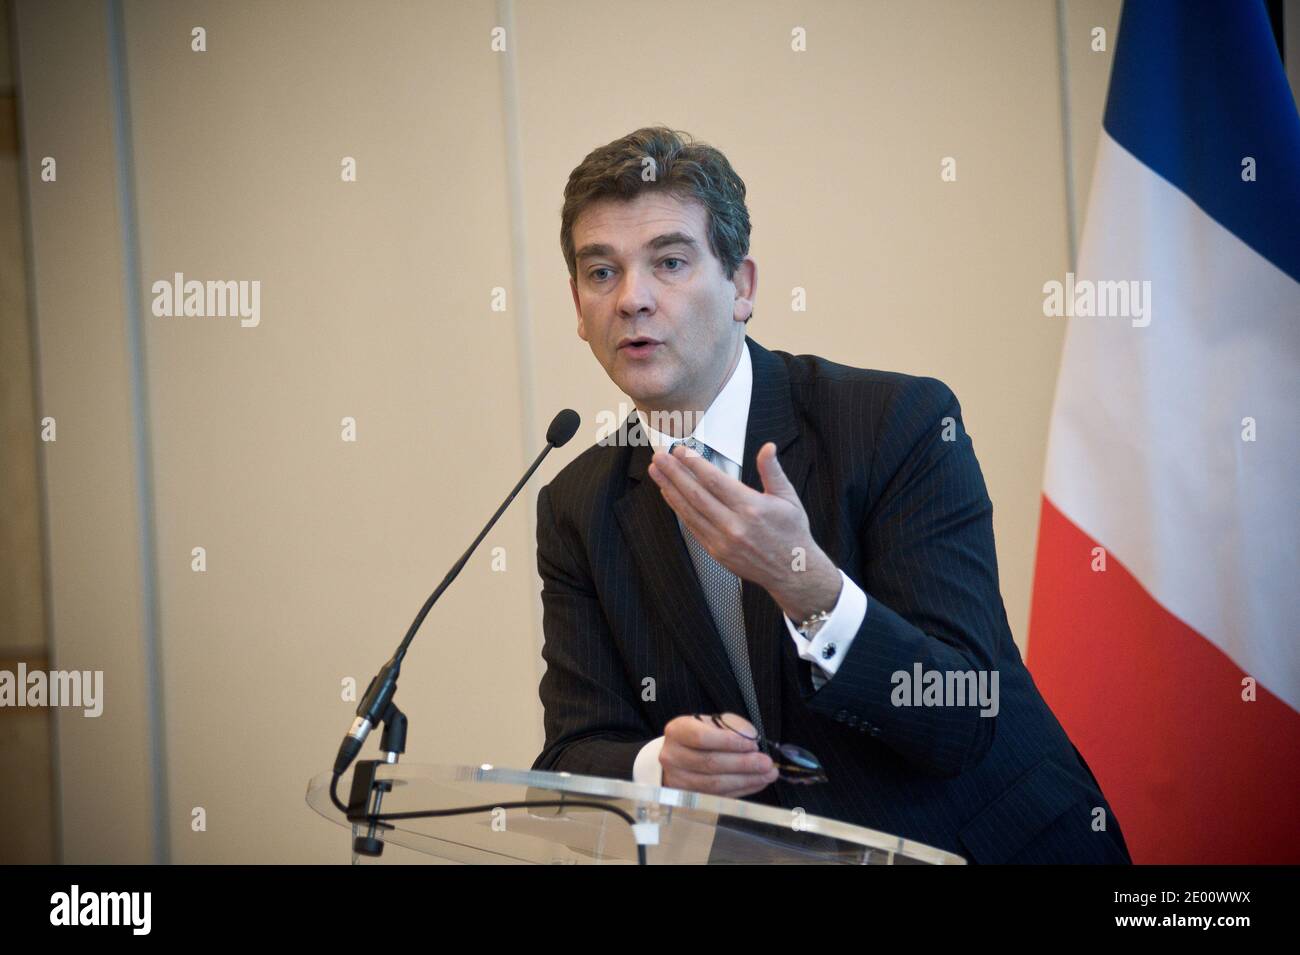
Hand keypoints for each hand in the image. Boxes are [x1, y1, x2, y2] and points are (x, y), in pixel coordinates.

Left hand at [647, 441, 841, 621]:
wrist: (793, 572)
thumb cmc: (791, 532)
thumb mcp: (788, 498)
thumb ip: (773, 471)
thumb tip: (768, 447)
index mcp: (752, 507)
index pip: (715, 481)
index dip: (695, 464)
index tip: (681, 451)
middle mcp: (734, 525)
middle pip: (696, 494)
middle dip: (674, 473)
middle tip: (659, 457)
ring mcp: (722, 541)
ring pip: (689, 511)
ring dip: (669, 489)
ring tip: (656, 472)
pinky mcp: (716, 552)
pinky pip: (692, 527)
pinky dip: (678, 509)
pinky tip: (669, 494)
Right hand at [659, 712, 777, 797]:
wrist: (677, 755)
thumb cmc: (699, 735)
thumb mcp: (711, 723)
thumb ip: (731, 727)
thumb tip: (751, 738)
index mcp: (677, 732)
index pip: (702, 738)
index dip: (729, 742)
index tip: (753, 745)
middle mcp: (673, 757)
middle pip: (710, 763)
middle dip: (743, 764)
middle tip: (767, 763)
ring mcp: (678, 781)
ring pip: (715, 784)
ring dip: (746, 780)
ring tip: (768, 775)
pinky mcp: (688, 798)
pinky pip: (718, 796)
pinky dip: (741, 790)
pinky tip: (757, 783)